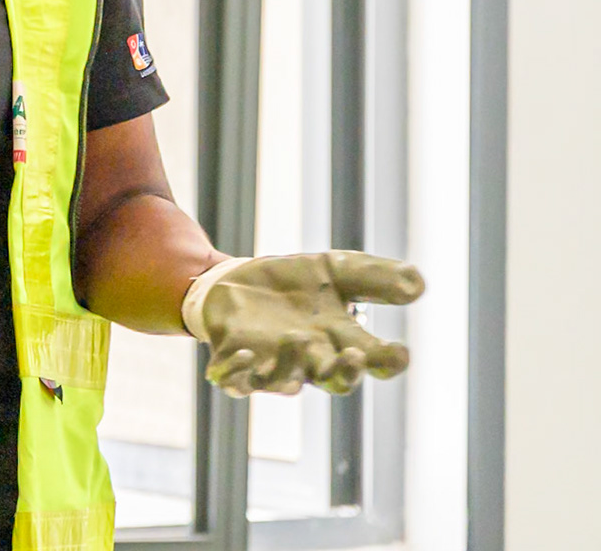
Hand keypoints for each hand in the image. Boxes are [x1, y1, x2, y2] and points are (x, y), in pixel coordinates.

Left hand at [184, 251, 423, 397]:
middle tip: (355, 355)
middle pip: (336, 381)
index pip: (375, 361)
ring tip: (297, 336)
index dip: (388, 361)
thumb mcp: (336, 270)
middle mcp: (311, 361)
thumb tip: (418, 285)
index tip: (399, 352)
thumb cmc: (293, 284)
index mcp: (342, 342)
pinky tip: (243, 354)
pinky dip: (238, 372)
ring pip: (286, 381)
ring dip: (292, 364)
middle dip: (347, 373)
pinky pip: (234, 380)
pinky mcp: (233, 362)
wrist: (235, 281)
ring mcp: (270, 364)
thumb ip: (375, 278)